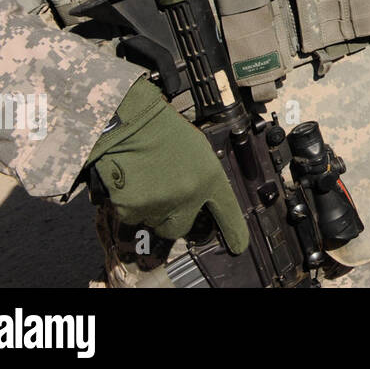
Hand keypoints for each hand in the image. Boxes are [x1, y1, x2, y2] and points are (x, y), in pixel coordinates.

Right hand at [88, 78, 249, 253]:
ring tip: (148, 180)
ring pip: (155, 222)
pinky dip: (130, 205)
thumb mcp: (199, 149)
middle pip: (182, 228)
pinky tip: (133, 182)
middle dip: (173, 217)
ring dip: (151, 210)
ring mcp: (161, 204)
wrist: (131, 123)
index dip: (234, 231)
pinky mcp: (133, 209)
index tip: (238, 245)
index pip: (227, 211)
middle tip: (165, 195)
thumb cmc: (164, 130)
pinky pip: (132, 217)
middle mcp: (189, 196)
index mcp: (210, 178)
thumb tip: (203, 197)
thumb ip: (205, 176)